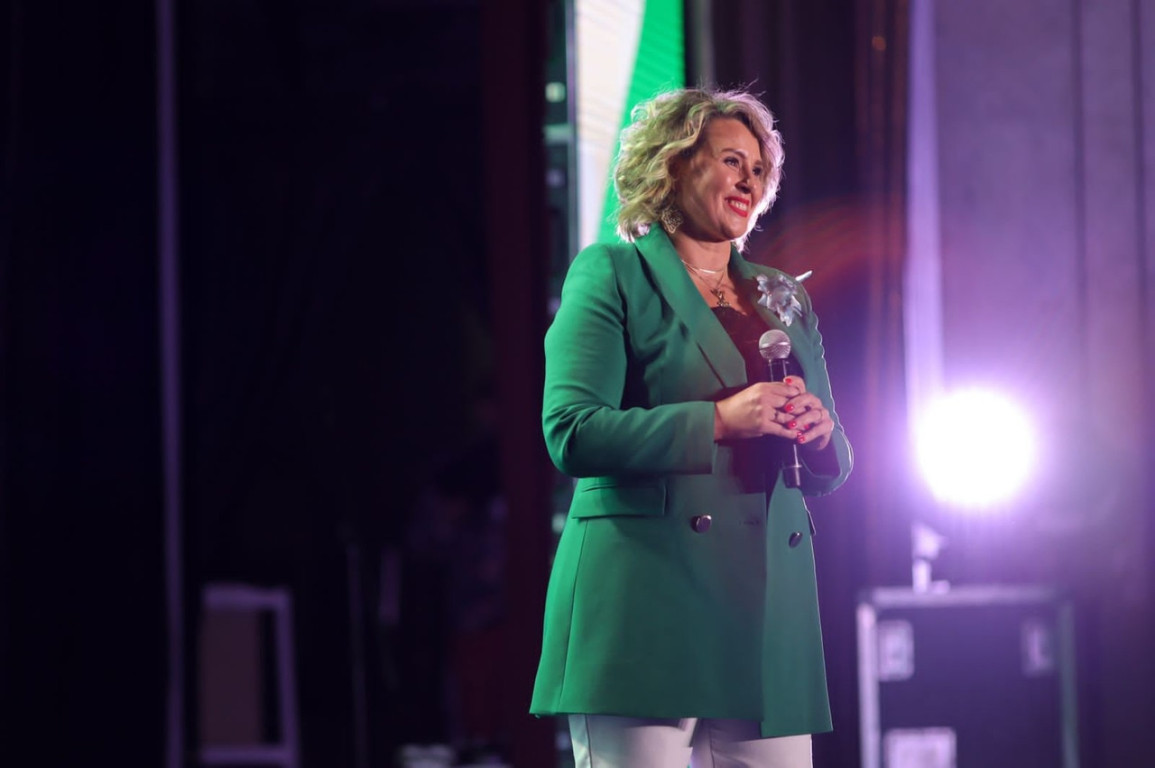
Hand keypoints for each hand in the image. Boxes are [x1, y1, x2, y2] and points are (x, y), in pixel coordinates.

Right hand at [714, 376, 832, 450]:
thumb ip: (770, 392)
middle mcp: (765, 397)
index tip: (806, 401)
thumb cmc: (737, 406)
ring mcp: (764, 411)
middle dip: (802, 409)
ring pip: (788, 416)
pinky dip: (791, 433)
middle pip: (791, 402)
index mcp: (763, 387)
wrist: (721, 418)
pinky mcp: (763, 424)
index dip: (800, 396)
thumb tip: (788, 395)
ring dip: (799, 422)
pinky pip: (782, 429)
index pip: (789, 389)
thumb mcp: (753, 392)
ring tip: (808, 426)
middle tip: (812, 415)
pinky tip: (798, 435)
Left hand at [779, 376, 833, 451]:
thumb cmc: (791, 425)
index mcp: (803, 397)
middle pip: (808, 397)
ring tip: (790, 426)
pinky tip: (800, 438)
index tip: (785, 381)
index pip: (800, 385)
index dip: (794, 382)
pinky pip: (820, 428)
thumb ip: (777, 406)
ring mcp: (822, 414)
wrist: (806, 440)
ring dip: (802, 419)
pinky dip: (810, 434)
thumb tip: (765, 397)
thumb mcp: (781, 416)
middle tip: (786, 408)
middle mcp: (814, 403)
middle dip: (798, 402)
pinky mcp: (827, 426)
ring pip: (815, 413)